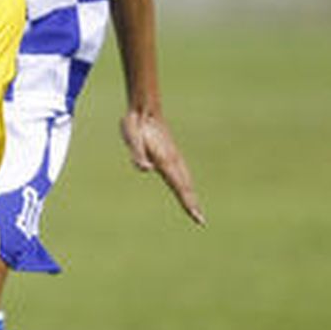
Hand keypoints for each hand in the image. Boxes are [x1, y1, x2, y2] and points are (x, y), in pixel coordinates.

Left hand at [121, 109, 203, 224]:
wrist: (143, 109)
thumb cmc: (135, 125)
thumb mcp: (130, 138)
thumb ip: (137, 154)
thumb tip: (146, 169)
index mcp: (164, 161)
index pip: (179, 186)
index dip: (187, 202)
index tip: (196, 216)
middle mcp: (172, 160)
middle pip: (185, 186)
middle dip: (191, 203)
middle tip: (200, 220)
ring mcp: (173, 156)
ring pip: (185, 179)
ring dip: (190, 194)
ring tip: (195, 209)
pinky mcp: (170, 153)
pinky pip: (181, 172)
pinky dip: (186, 183)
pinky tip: (186, 187)